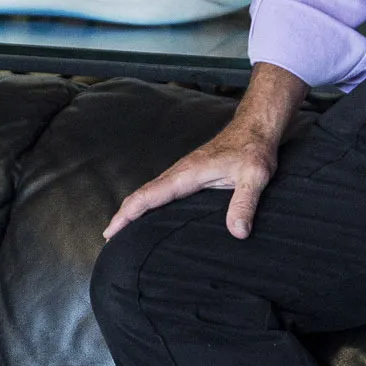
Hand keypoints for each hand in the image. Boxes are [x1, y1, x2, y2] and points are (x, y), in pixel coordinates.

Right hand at [103, 62, 306, 240]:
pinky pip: (163, 191)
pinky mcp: (191, 175)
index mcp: (187, 173)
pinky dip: (149, 203)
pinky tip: (151, 216)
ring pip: (151, 192)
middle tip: (108, 239)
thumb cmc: (254, 148)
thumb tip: (237, 232)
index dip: (127, 214)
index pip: (149, 195)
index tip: (110, 231)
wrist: (256, 126)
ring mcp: (184, 173)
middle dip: (123, 215)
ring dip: (134, 209)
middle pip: (143, 195)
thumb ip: (245, 203)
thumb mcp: (254, 176)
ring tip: (122, 231)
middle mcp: (180, 172)